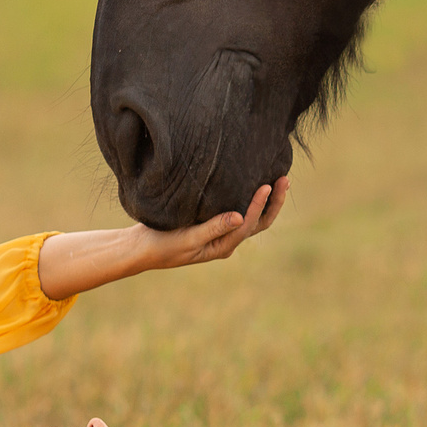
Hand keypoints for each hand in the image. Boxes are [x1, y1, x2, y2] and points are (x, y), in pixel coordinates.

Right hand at [36, 178, 289, 298]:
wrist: (141, 249)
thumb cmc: (161, 244)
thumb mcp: (187, 239)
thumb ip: (213, 228)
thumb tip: (241, 216)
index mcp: (222, 247)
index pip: (248, 224)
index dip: (259, 205)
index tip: (267, 184)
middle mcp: (226, 241)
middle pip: (258, 222)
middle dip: (274, 202)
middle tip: (285, 178)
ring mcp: (220, 233)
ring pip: (251, 216)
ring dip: (266, 200)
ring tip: (277, 178)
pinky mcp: (212, 224)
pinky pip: (238, 210)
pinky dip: (249, 197)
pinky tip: (251, 181)